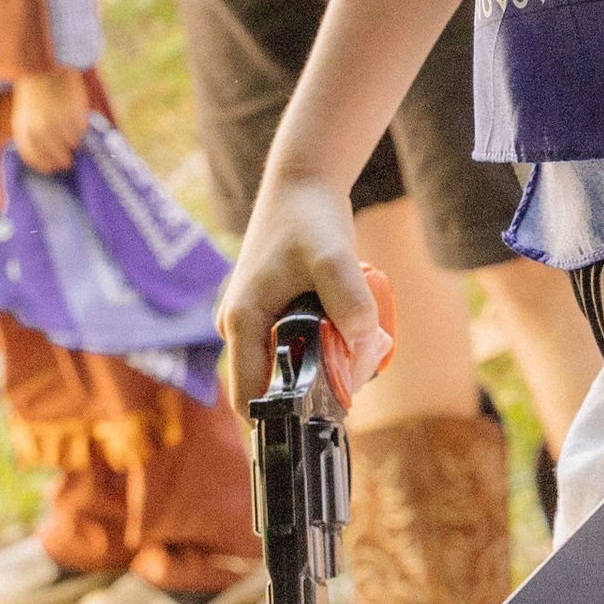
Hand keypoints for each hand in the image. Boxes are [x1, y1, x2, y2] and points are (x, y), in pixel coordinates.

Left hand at [9, 68, 91, 175]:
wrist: (43, 66)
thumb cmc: (33, 92)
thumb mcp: (24, 116)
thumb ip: (31, 137)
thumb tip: (44, 158)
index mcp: (23, 131)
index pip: (35, 159)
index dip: (46, 166)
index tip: (53, 168)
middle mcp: (40, 131)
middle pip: (56, 157)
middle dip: (63, 160)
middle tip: (69, 160)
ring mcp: (58, 123)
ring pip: (71, 144)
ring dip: (72, 141)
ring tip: (70, 132)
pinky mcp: (73, 114)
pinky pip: (81, 130)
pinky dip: (80, 128)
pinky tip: (75, 119)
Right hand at [218, 171, 389, 414]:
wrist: (305, 183)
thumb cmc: (310, 218)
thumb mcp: (333, 256)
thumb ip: (348, 299)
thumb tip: (361, 344)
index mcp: (241, 323)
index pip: (248, 397)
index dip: (280, 417)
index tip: (322, 420)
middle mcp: (242, 327)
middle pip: (273, 385)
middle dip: (314, 391)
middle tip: (357, 374)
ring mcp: (258, 320)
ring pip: (289, 367)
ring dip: (324, 369)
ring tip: (360, 349)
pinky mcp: (275, 312)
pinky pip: (298, 347)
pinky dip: (324, 350)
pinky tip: (353, 335)